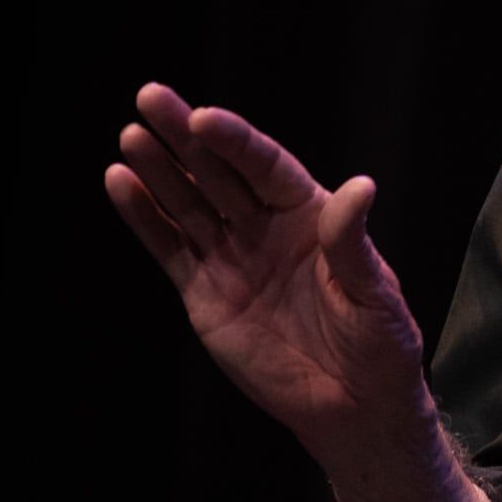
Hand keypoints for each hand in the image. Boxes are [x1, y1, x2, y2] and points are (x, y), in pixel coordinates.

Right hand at [103, 82, 428, 464]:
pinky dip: (145, 218)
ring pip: (189, 204)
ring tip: (130, 135)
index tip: (204, 117)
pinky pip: (170, 248)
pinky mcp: (205, 293)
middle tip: (151, 97)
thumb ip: (351, 242)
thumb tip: (360, 186)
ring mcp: (233, 258)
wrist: (353, 404)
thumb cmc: (379, 344)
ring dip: (159, 171)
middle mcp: (267, 228)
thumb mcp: (373, 292)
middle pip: (220, 172)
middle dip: (186, 137)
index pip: (267, 167)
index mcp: (312, 216)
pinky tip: (122, 183)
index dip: (236, 142)